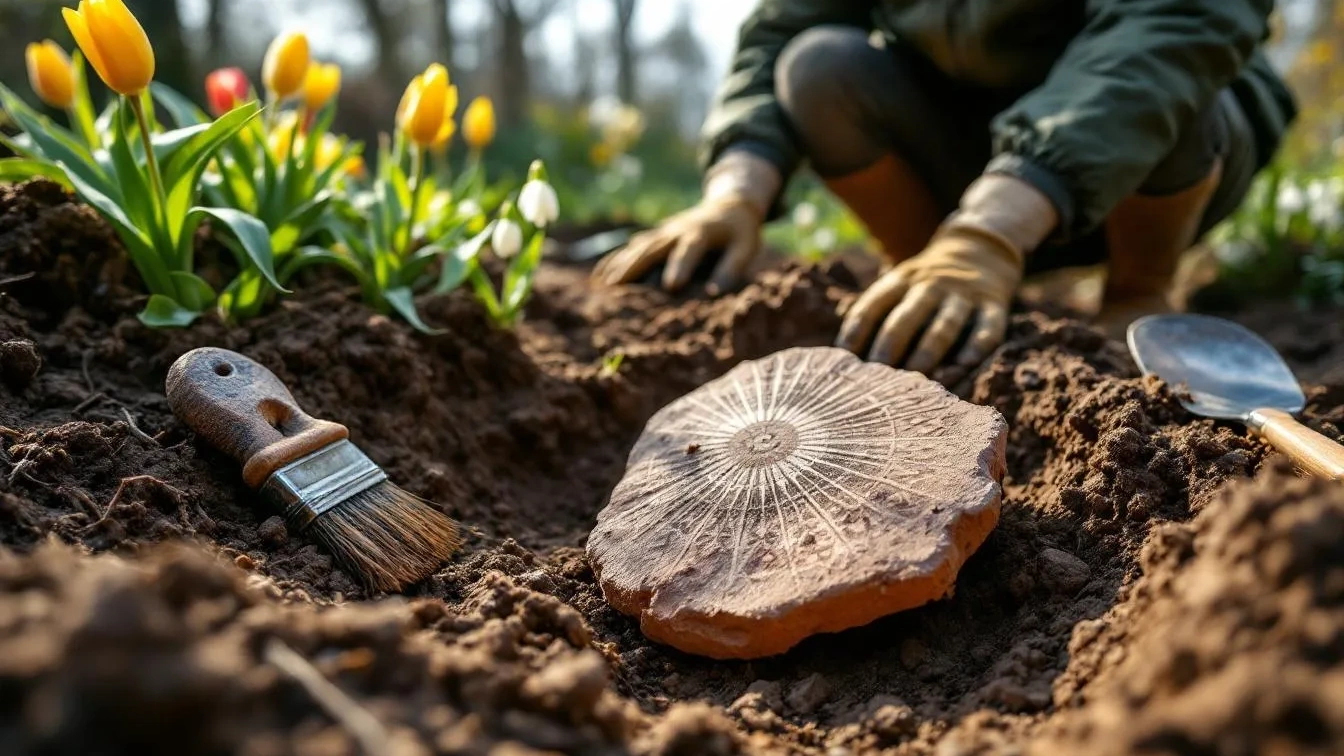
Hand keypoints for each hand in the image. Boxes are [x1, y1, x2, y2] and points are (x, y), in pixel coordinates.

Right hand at [592, 195, 763, 292]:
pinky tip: (599, 277)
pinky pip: (630, 248)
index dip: (680, 266)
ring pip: (636, 248)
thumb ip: (731, 269)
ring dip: (619, 265)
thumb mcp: (746, 248)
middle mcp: (676, 230)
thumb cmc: (739, 232)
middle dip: (634, 267)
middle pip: (652, 248)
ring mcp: (662, 232)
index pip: (689, 250)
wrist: (729, 204)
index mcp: (701, 232)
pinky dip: (614, 260)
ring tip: (602, 287)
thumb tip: (714, 294)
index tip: (670, 287)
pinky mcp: (654, 236)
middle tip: (617, 288)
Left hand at [835, 225, 1022, 372]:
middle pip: (907, 316)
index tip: (844, 358)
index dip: (856, 330)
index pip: (874, 303)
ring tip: (917, 378)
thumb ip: (877, 310)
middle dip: (890, 345)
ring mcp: (964, 294)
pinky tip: (964, 366)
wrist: (981, 250)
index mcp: (902, 278)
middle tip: (877, 374)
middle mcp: (932, 284)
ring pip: (945, 324)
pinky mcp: (995, 305)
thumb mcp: (900, 282)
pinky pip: (987, 328)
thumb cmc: (927, 283)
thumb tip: (842, 353)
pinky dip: (977, 347)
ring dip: (929, 352)